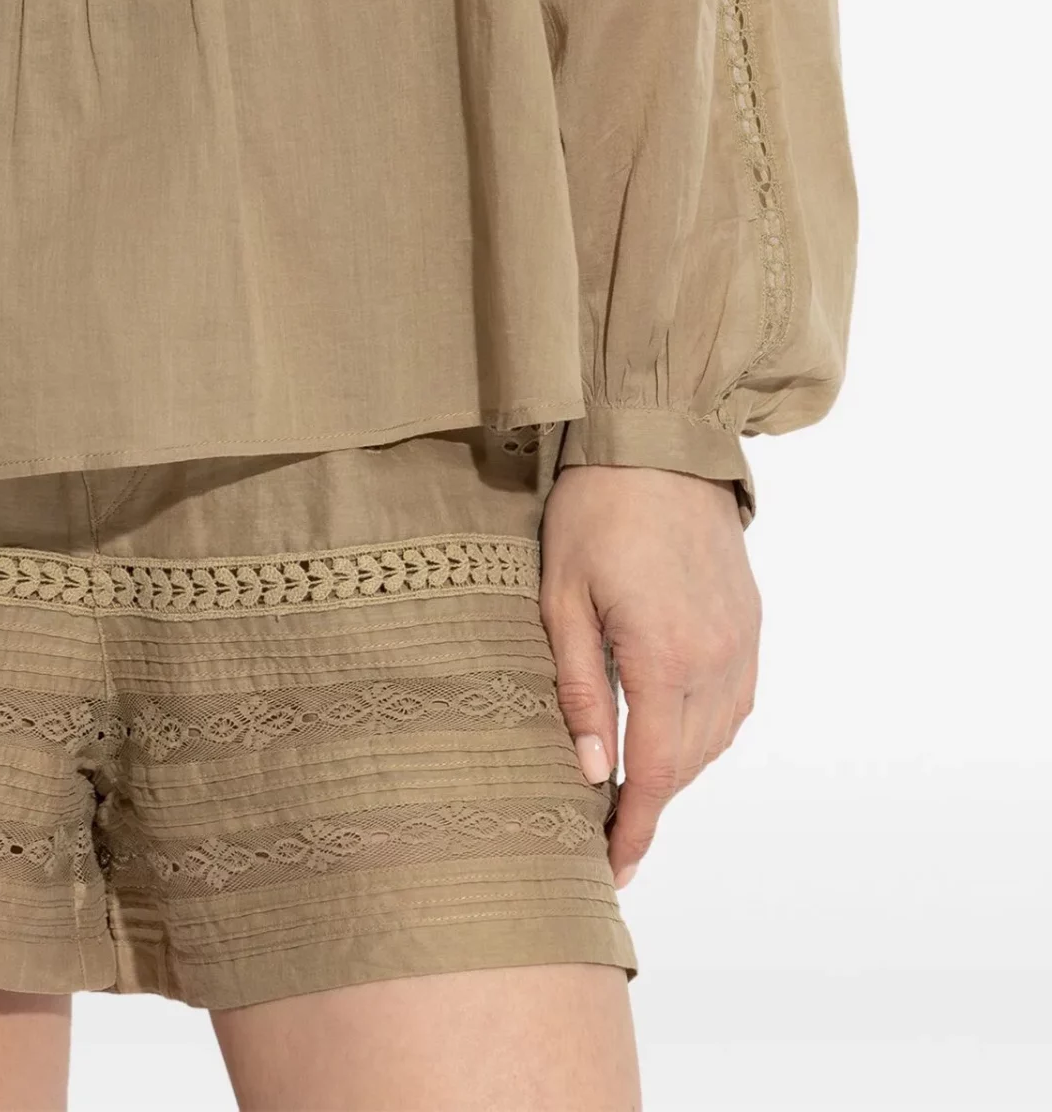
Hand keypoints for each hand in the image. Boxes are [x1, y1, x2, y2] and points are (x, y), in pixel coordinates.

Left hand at [540, 464, 759, 886]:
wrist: (660, 442)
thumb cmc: (596, 511)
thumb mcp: (562, 597)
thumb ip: (578, 688)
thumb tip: (591, 770)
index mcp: (665, 658)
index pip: (654, 774)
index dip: (634, 829)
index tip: (613, 868)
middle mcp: (716, 660)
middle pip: (687, 764)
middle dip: (650, 807)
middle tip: (607, 837)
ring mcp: (741, 642)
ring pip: (715, 739)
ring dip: (677, 769)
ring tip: (631, 787)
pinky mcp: (750, 624)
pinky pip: (734, 702)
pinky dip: (703, 731)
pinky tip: (671, 730)